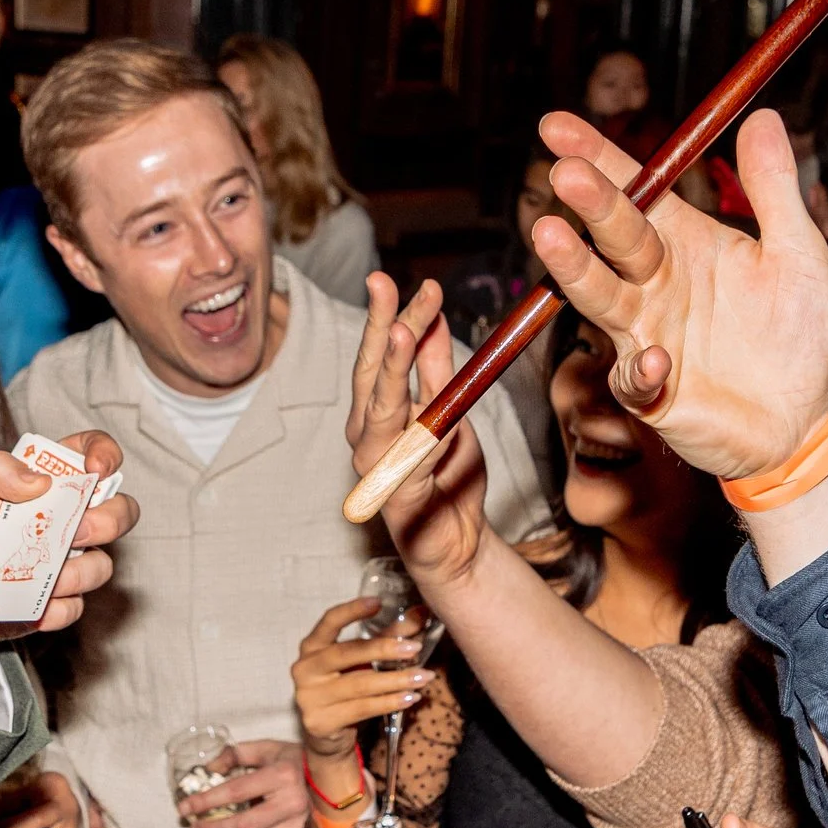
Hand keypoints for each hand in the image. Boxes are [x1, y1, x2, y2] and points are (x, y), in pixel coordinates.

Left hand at [0, 431, 140, 675]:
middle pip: (119, 510)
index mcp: (38, 481)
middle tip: (74, 530)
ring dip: (75, 572)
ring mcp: (60, 563)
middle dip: (107, 520)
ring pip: (102, 565)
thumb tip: (38, 480)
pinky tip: (17, 601)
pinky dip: (49, 607)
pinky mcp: (54, 604)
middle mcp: (59, 519)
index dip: (105, 455)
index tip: (96, 471)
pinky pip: (74, 608)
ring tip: (30, 573)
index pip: (89, 454)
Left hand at [176, 736, 308, 827]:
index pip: (234, 792)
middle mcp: (290, 805)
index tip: (183, 808)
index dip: (205, 802)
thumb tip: (207, 769)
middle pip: (242, 826)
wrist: (334, 775)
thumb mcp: (266, 747)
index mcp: (280, 777)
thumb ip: (235, 754)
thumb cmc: (296, 759)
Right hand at [292, 596, 434, 765]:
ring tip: (423, 677)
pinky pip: (362, 708)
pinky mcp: (320, 722)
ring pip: (360, 684)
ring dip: (396, 680)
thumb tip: (421, 613)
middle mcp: (305, 669)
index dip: (352, 610)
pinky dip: (389, 702)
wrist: (326, 734)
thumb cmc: (345, 686)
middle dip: (384, 649)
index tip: (378, 603)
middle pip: (348, 653)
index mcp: (312, 646)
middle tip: (414, 648)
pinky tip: (410, 698)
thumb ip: (387, 637)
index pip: (329, 621)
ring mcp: (309, 697)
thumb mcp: (362, 660)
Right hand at [347, 274, 493, 588]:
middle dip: (379, 326)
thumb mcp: (450, 410)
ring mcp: (378, 466)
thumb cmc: (449, 478)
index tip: (423, 284)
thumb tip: (429, 316)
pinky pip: (412, 459)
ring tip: (398, 332)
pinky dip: (424, 434)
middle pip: (371, 373)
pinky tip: (435, 414)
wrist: (459, 543)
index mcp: (378, 411)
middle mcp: (368, 435)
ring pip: (380, 410)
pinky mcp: (397, 497)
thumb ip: (436, 367)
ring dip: (389, 370)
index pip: (382, 354)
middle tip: (383, 284)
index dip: (397, 316)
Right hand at [534, 108, 827, 480]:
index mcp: (685, 242)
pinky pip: (635, 378)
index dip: (598, 157)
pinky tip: (658, 357)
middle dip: (591, 205)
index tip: (557, 128)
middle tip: (565, 174)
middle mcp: (656, 283)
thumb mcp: (799, 253)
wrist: (804, 417)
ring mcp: (647, 335)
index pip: (637, 191)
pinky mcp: (653, 392)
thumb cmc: (798, 335)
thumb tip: (761, 116)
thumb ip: (774, 189)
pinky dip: (641, 369)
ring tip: (550, 237)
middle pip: (616, 237)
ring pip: (602, 297)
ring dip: (577, 269)